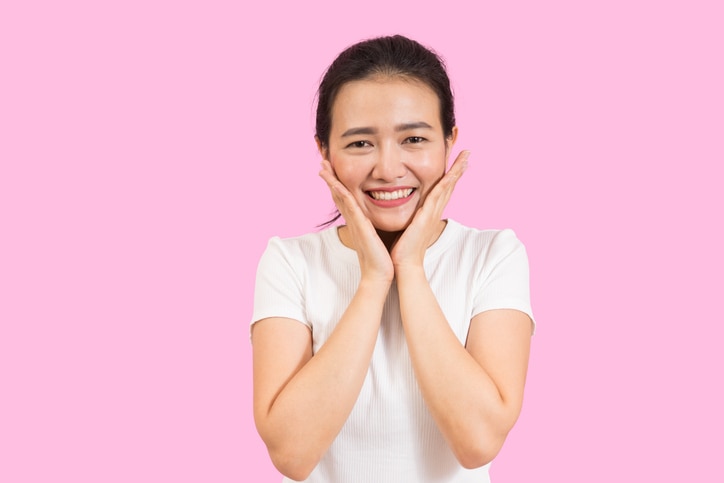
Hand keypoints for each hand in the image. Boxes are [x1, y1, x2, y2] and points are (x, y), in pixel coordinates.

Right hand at [319, 160, 393, 283]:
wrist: (380, 275)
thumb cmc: (381, 258)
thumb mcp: (377, 237)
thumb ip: (375, 226)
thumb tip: (380, 219)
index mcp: (358, 221)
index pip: (346, 197)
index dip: (338, 182)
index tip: (332, 168)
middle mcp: (353, 220)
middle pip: (338, 194)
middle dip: (330, 177)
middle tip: (322, 162)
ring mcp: (355, 223)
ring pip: (340, 198)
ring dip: (331, 182)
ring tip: (323, 167)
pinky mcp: (360, 227)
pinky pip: (350, 207)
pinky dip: (342, 195)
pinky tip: (336, 184)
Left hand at [390, 150, 469, 269]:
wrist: (404, 265)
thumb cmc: (402, 249)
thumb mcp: (405, 227)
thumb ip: (406, 217)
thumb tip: (395, 208)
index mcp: (428, 213)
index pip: (440, 190)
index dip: (449, 176)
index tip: (456, 162)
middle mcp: (434, 212)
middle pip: (449, 186)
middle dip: (457, 169)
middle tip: (466, 154)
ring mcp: (433, 213)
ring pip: (447, 187)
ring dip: (456, 171)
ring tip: (465, 156)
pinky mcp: (427, 216)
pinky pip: (438, 195)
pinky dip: (446, 182)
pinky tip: (451, 172)